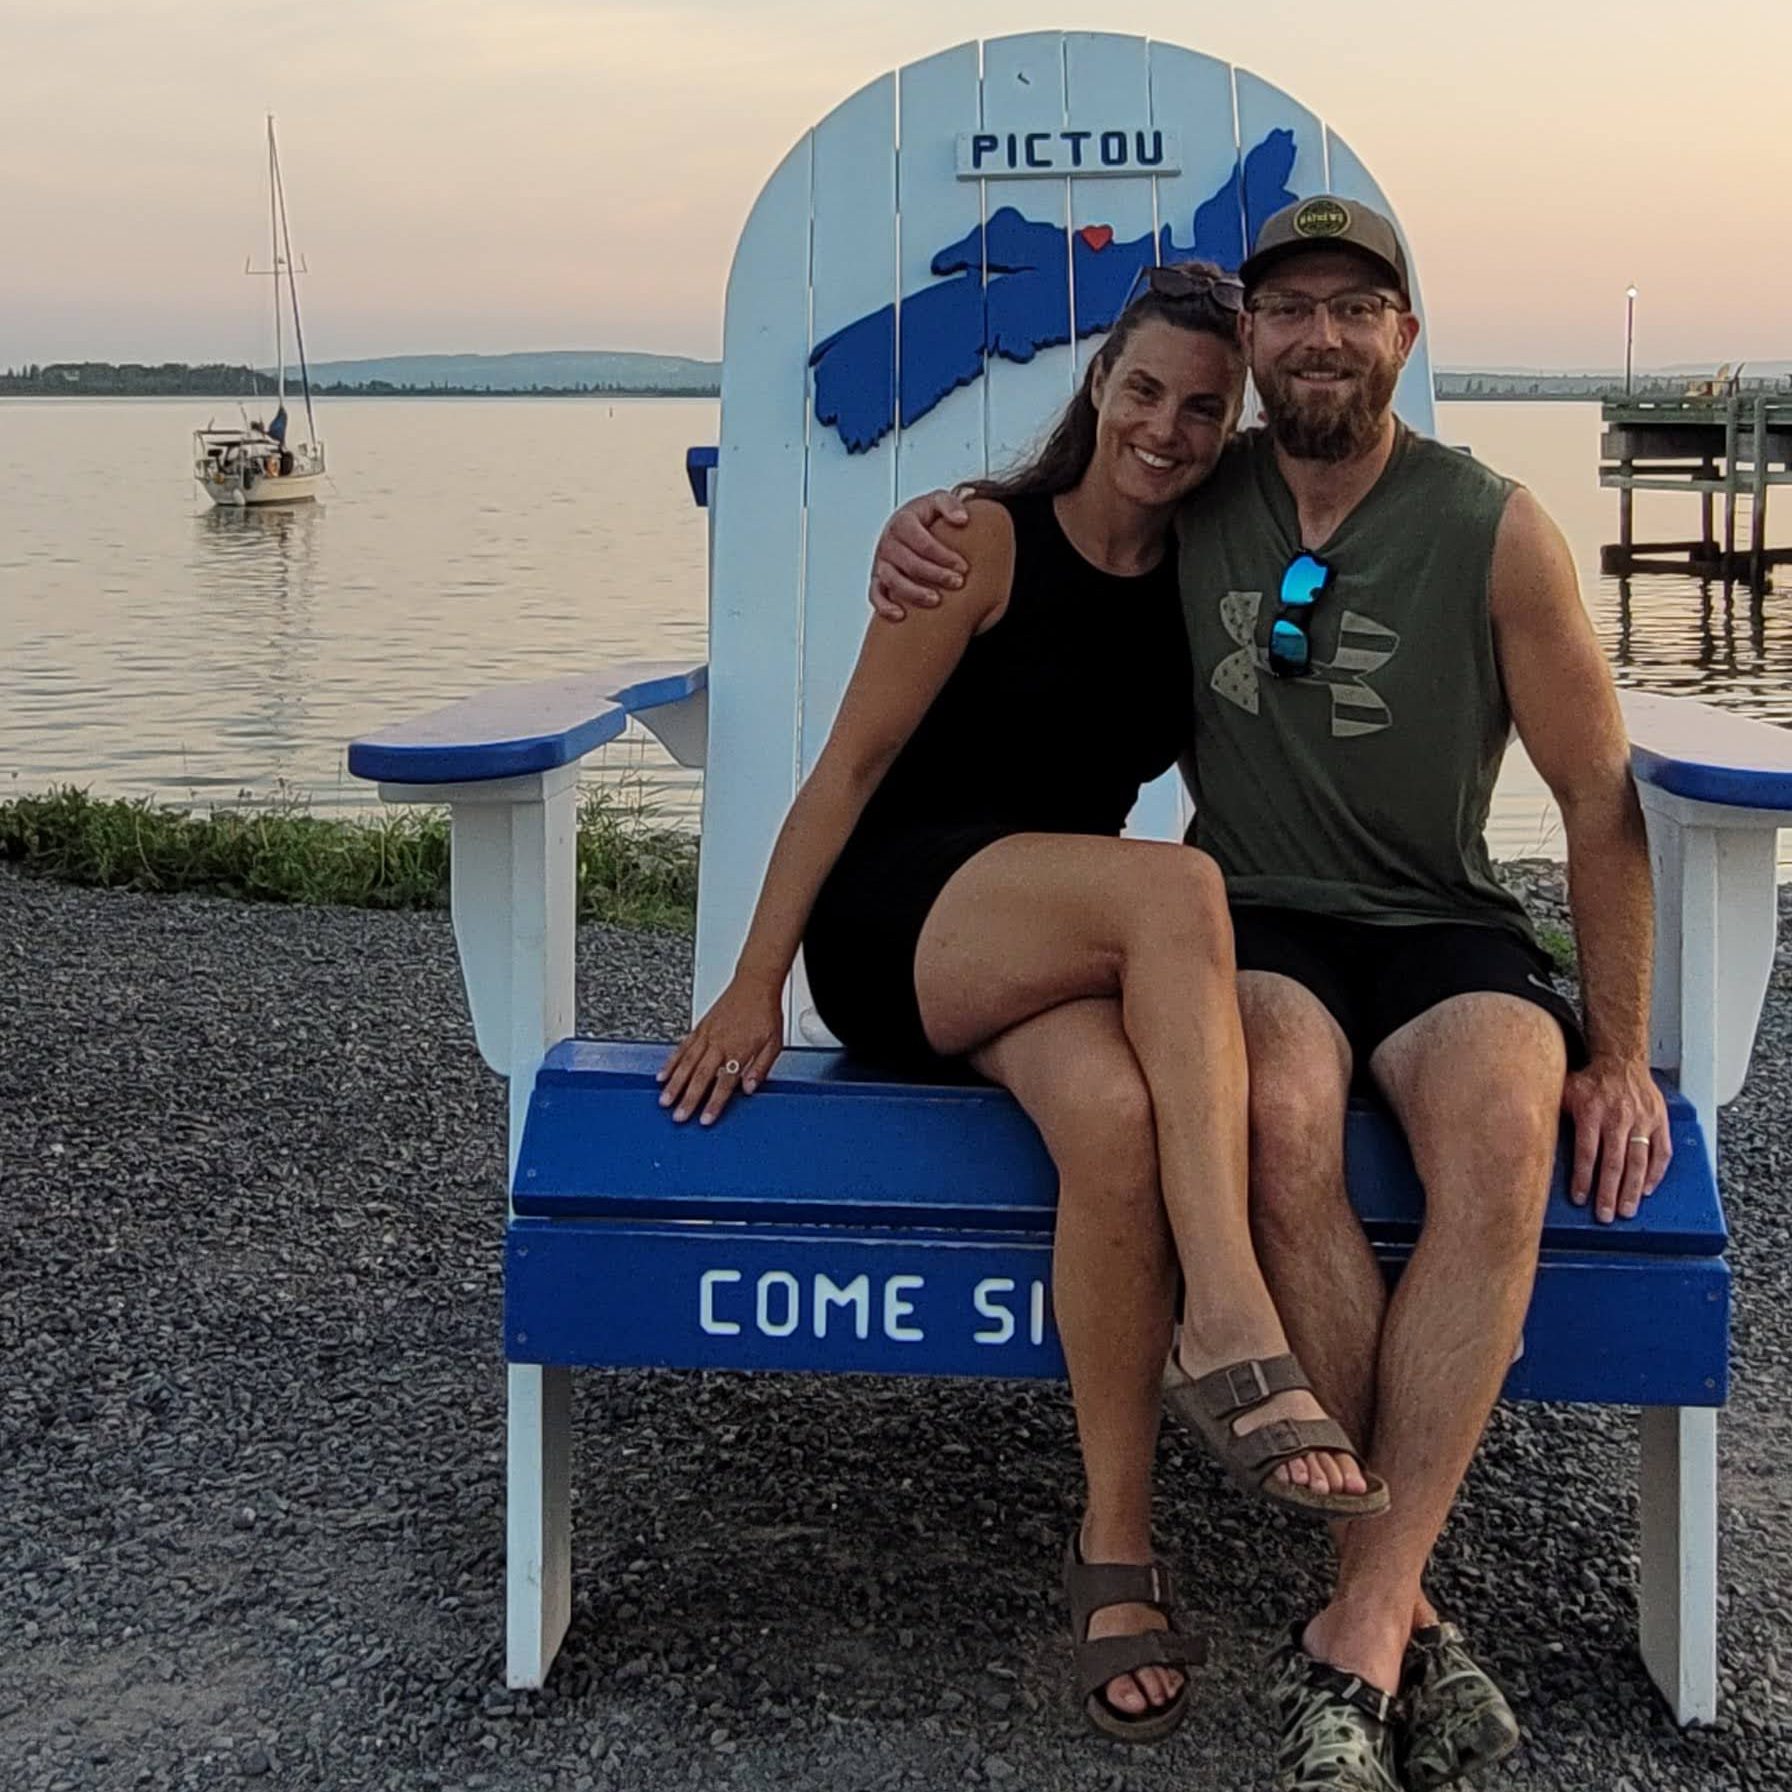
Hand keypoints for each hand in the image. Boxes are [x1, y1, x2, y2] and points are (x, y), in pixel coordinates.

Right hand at [657, 977, 783, 1125]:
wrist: (755, 984)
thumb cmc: (765, 1012)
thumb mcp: (774, 1043)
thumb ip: (761, 1068)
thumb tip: (750, 1088)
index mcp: (739, 1050)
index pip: (724, 1083)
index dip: (714, 1103)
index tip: (705, 1119)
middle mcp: (720, 1043)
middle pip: (700, 1076)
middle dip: (688, 1099)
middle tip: (678, 1116)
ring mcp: (707, 1035)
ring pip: (686, 1063)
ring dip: (674, 1084)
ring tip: (664, 1101)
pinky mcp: (699, 1028)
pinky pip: (682, 1048)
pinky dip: (671, 1062)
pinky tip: (663, 1075)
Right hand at [869, 489, 970, 620]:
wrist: (910, 524)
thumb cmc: (925, 516)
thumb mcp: (937, 501)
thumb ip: (950, 504)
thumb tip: (961, 519)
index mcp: (902, 522)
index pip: (923, 542)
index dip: (944, 556)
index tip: (963, 567)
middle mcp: (888, 542)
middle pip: (910, 563)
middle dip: (935, 575)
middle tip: (957, 583)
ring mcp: (881, 562)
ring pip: (893, 580)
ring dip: (914, 592)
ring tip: (936, 600)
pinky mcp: (877, 578)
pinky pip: (875, 595)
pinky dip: (884, 607)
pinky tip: (900, 615)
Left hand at [1562, 1052, 1670, 1222]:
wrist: (1621, 1059)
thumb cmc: (1590, 1079)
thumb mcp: (1564, 1091)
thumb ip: (1552, 1113)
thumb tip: (1531, 1134)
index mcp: (1591, 1112)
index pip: (1587, 1153)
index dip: (1583, 1178)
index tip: (1580, 1199)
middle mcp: (1618, 1118)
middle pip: (1613, 1162)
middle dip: (1609, 1192)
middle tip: (1606, 1215)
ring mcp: (1642, 1120)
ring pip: (1638, 1161)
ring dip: (1633, 1189)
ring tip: (1627, 1210)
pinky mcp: (1659, 1120)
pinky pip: (1661, 1151)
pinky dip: (1656, 1173)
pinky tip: (1647, 1189)